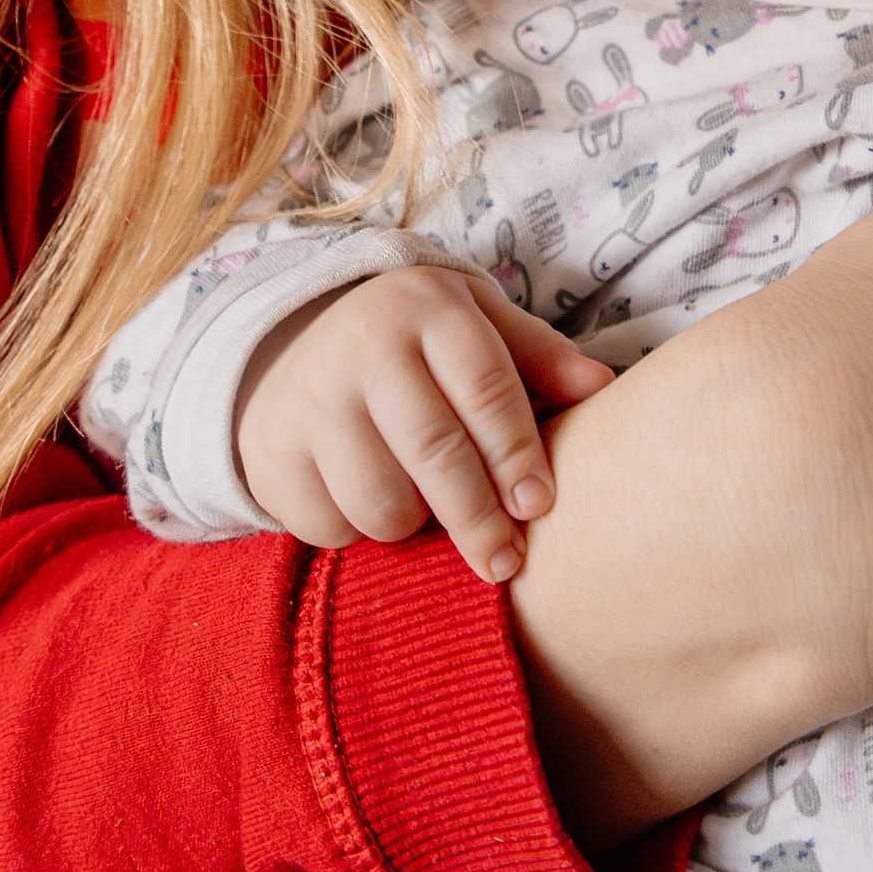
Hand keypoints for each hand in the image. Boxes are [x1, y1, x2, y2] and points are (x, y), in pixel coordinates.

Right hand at [234, 269, 612, 582]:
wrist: (294, 337)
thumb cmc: (413, 341)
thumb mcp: (474, 324)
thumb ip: (537, 356)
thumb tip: (603, 388)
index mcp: (426, 308)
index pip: (485, 388)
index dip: (517, 454)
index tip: (539, 506)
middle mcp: (363, 346)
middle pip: (435, 452)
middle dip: (479, 519)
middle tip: (505, 563)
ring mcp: (309, 398)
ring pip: (381, 500)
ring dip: (414, 526)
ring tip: (426, 513)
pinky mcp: (269, 450)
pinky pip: (328, 526)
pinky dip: (356, 532)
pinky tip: (367, 504)